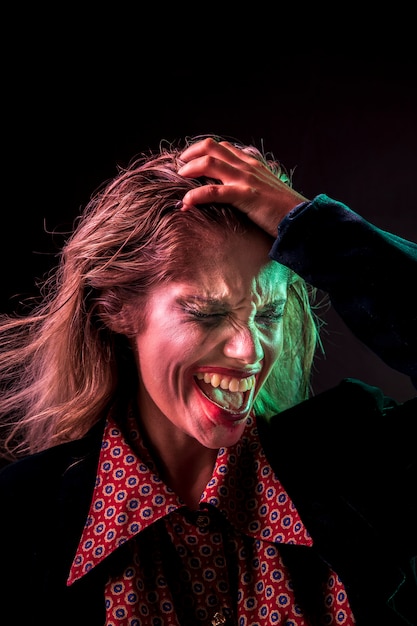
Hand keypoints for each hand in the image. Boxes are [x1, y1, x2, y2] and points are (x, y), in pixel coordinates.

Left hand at [178, 138, 308, 237]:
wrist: (303, 219)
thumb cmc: (284, 211)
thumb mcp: (266, 191)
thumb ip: (250, 186)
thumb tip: (234, 193)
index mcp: (252, 164)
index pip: (223, 147)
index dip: (202, 151)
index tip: (189, 162)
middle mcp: (247, 167)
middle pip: (212, 148)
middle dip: (190, 154)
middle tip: (179, 167)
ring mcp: (246, 179)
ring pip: (210, 164)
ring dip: (189, 169)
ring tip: (179, 179)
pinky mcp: (246, 196)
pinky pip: (214, 192)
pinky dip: (196, 196)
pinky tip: (186, 203)